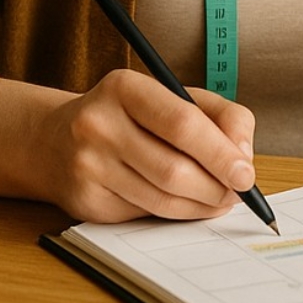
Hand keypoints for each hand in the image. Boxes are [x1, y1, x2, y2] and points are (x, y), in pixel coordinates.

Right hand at [33, 68, 258, 222]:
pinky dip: (176, 213)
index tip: (246, 174)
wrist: (56, 141)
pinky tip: (184, 203)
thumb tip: (244, 157)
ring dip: (201, 205)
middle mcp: (98, 124)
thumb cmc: (129, 117)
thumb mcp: (171, 97)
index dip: (221, 153)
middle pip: (175, 169)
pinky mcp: (85, 200)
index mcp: (124, 88)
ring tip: (218, 199)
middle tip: (237, 193)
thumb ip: (219, 116)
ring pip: (162, 198)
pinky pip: (145, 214)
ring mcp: (87, 165)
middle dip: (216, 187)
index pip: (183, 123)